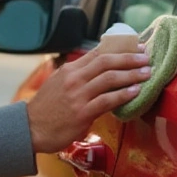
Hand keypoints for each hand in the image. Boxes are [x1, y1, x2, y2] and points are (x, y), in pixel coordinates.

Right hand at [25, 48, 150, 153]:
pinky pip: (107, 100)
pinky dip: (123, 94)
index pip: (98, 52)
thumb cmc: (47, 108)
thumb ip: (78, 75)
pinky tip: (135, 92)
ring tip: (146, 73)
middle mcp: (74, 78)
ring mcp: (78, 95)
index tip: (136, 47)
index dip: (119, 48)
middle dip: (129, 58)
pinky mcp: (82, 112)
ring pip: (109, 78)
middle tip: (146, 57)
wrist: (30, 128)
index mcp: (70, 69)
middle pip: (106, 61)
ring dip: (131, 75)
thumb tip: (99, 68)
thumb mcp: (59, 83)